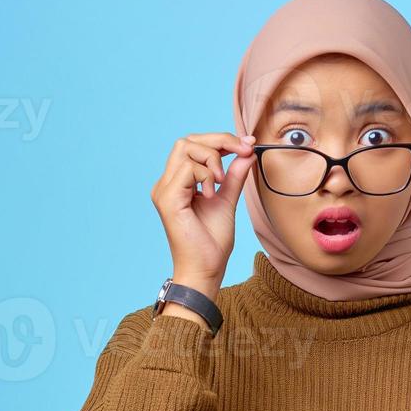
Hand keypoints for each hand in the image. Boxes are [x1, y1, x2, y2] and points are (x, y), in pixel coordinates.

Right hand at [151, 131, 255, 295]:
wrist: (205, 270)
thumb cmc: (211, 243)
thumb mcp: (227, 201)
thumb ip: (234, 177)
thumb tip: (246, 153)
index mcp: (178, 183)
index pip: (193, 145)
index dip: (221, 140)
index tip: (247, 145)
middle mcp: (166, 183)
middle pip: (187, 140)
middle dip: (218, 140)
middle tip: (242, 150)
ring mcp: (164, 190)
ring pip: (185, 148)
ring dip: (212, 159)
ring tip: (221, 183)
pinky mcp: (167, 199)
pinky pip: (187, 168)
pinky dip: (206, 175)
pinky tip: (212, 195)